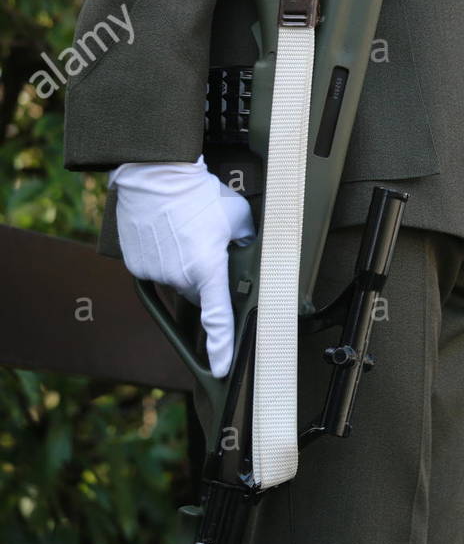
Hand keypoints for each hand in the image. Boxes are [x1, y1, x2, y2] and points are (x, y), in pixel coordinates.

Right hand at [110, 158, 254, 377]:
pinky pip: (156, 272)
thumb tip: (245, 253)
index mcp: (208, 269)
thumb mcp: (239, 218)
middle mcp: (180, 276)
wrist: (156, 175)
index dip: (222, 346)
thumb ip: (245, 243)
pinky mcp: (137, 264)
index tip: (222, 367)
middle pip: (200, 293)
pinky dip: (164, 260)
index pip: (218, 318)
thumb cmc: (199, 194)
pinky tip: (168, 236)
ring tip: (186, 234)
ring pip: (178, 282)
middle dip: (207, 279)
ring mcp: (155, 272)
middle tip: (208, 248)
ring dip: (185, 267)